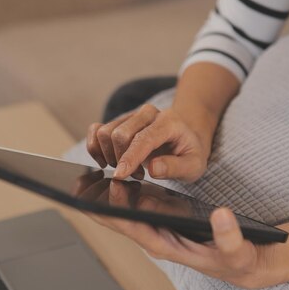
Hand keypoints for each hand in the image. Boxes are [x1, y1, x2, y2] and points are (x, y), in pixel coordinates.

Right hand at [86, 105, 210, 181]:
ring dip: (109, 155)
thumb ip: (176, 168)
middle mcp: (148, 113)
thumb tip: (153, 169)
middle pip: (119, 133)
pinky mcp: (120, 121)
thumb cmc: (190, 153)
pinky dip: (95, 147)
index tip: (119, 176)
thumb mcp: (194, 166)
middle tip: (137, 175)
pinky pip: (96, 130)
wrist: (187, 136)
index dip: (129, 158)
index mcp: (168, 122)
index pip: (143, 138)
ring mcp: (132, 116)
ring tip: (128, 169)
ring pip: (105, 132)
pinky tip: (107, 161)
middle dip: (121, 159)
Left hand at [89, 181, 288, 289]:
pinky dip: (121, 194)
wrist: (241, 263)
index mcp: (168, 246)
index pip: (135, 229)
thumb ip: (230, 237)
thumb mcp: (238, 252)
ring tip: (84, 178)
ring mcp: (157, 229)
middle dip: (97, 206)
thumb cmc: (237, 259)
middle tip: (75, 185)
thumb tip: (221, 215)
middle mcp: (157, 238)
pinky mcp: (162, 221)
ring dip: (104, 199)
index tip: (103, 194)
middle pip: (120, 221)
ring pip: (124, 213)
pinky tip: (110, 179)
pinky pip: (135, 207)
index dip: (117, 213)